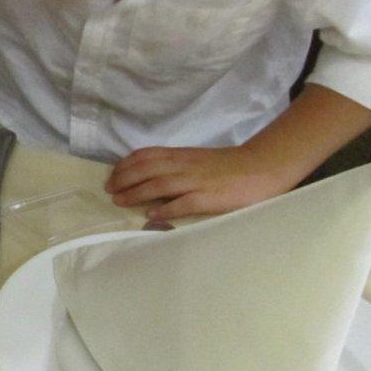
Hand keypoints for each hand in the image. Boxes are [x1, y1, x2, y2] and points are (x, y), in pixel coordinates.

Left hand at [105, 144, 301, 221]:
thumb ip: (175, 166)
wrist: (261, 167)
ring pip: (159, 184)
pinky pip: (183, 203)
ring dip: (136, 193)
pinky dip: (165, 209)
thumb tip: (149, 180)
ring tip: (120, 201)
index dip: (126, 165)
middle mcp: (185, 166)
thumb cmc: (227, 166)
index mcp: (182, 156)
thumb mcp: (196, 160)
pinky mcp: (209, 197)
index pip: (147, 155)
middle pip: (147, 169)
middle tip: (109, 190)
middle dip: (124, 179)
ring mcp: (197, 181)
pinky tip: (151, 215)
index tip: (112, 175)